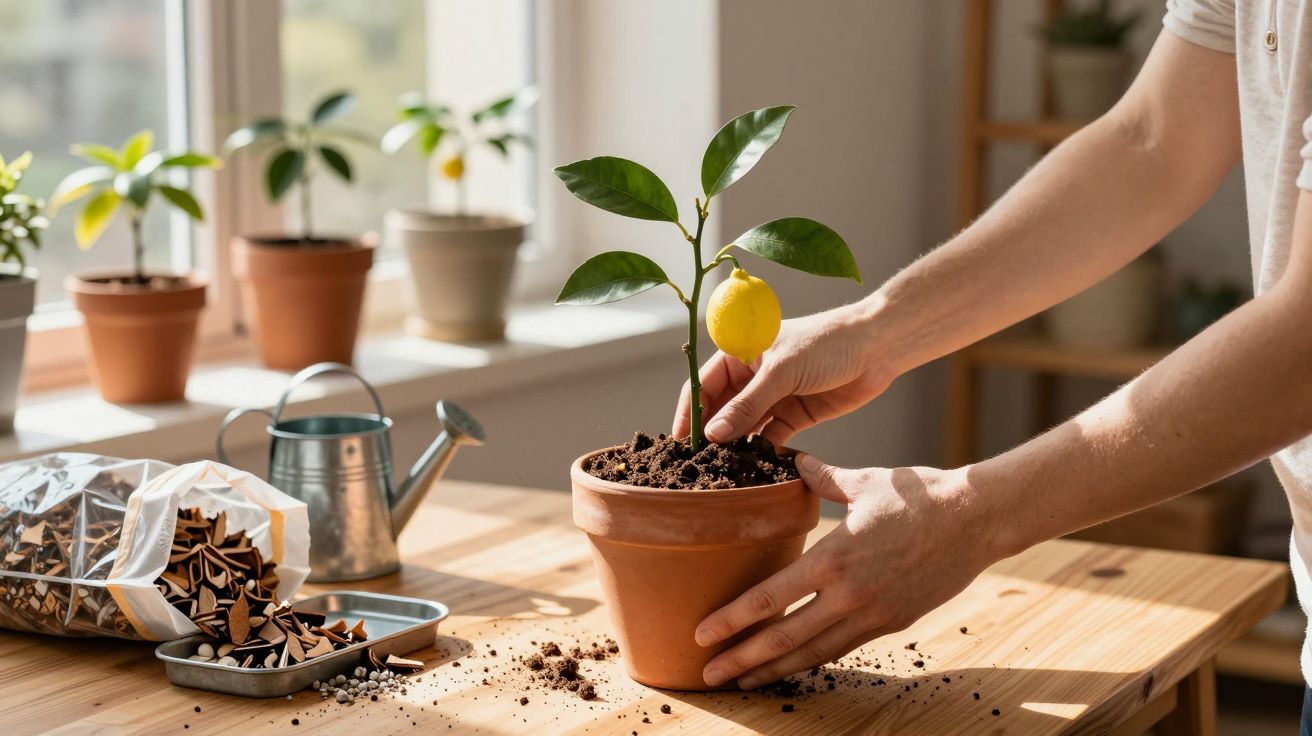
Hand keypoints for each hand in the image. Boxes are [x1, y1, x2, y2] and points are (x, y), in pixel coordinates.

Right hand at [673, 301, 893, 445]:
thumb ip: (746, 405)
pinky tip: (755, 465)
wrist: (877, 347)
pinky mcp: (796, 414)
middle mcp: (753, 375)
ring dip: (737, 444)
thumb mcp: (781, 373)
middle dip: (712, 433)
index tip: (680, 440)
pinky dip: (763, 450)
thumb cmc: (826, 343)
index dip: (690, 411)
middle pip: (723, 408)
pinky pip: (771, 436)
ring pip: (746, 425)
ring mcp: (774, 396)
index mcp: (741, 352)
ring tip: (724, 469)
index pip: (704, 384)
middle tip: (699, 463)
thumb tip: (712, 434)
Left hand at [695, 453, 995, 688]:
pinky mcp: (892, 623)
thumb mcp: (862, 482)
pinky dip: (811, 660)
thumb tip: (791, 461)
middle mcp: (849, 594)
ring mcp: (872, 614)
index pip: (771, 598)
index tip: (703, 633)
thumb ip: (820, 477)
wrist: (976, 520)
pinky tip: (790, 666)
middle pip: (784, 637)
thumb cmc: (918, 495)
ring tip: (742, 681)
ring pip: (812, 652)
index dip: (733, 620)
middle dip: (742, 659)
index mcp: (834, 557)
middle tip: (708, 673)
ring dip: (773, 669)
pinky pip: (842, 648)